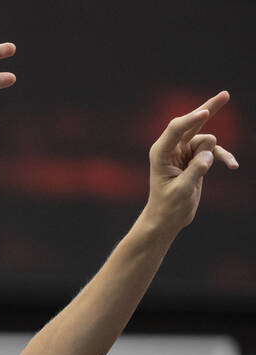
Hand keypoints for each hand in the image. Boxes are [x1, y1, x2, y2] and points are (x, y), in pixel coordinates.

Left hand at [145, 91, 238, 229]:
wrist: (167, 218)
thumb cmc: (168, 206)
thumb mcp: (182, 191)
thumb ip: (196, 171)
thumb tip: (209, 154)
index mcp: (161, 152)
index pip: (176, 129)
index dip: (191, 119)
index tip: (206, 113)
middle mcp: (171, 148)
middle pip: (191, 123)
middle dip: (208, 109)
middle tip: (225, 94)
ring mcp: (183, 152)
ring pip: (207, 140)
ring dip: (218, 152)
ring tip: (229, 165)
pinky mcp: (194, 158)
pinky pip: (213, 151)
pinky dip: (223, 157)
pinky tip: (234, 166)